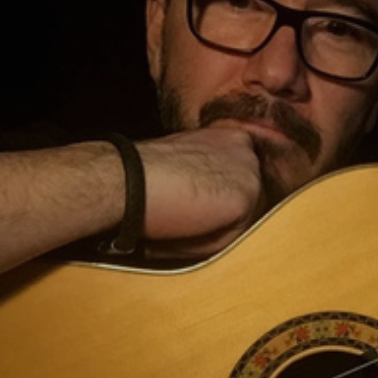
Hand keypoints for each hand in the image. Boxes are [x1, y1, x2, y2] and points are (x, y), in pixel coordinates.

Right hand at [137, 125, 267, 258]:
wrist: (127, 180)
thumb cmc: (141, 175)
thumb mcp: (181, 164)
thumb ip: (205, 174)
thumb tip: (214, 203)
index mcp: (228, 137)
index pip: (236, 181)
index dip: (213, 203)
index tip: (186, 210)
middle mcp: (245, 149)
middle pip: (244, 201)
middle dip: (218, 218)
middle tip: (181, 224)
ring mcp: (250, 173)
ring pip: (241, 220)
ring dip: (213, 231)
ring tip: (178, 226)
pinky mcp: (247, 197)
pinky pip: (234, 236)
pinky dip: (210, 241)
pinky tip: (184, 229)